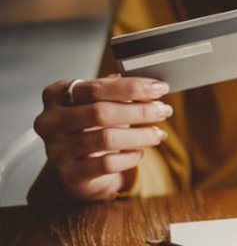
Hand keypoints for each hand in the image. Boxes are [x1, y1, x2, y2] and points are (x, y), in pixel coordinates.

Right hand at [33, 76, 171, 199]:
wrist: (79, 166)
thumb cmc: (92, 126)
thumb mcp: (101, 102)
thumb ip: (119, 90)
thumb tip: (151, 84)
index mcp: (57, 95)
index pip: (97, 87)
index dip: (132, 87)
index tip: (160, 88)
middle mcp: (50, 121)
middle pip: (100, 112)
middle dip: (139, 111)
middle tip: (164, 110)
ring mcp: (57, 150)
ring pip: (106, 139)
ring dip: (140, 135)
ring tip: (159, 133)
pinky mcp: (71, 175)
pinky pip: (107, 164)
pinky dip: (130, 157)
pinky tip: (139, 153)